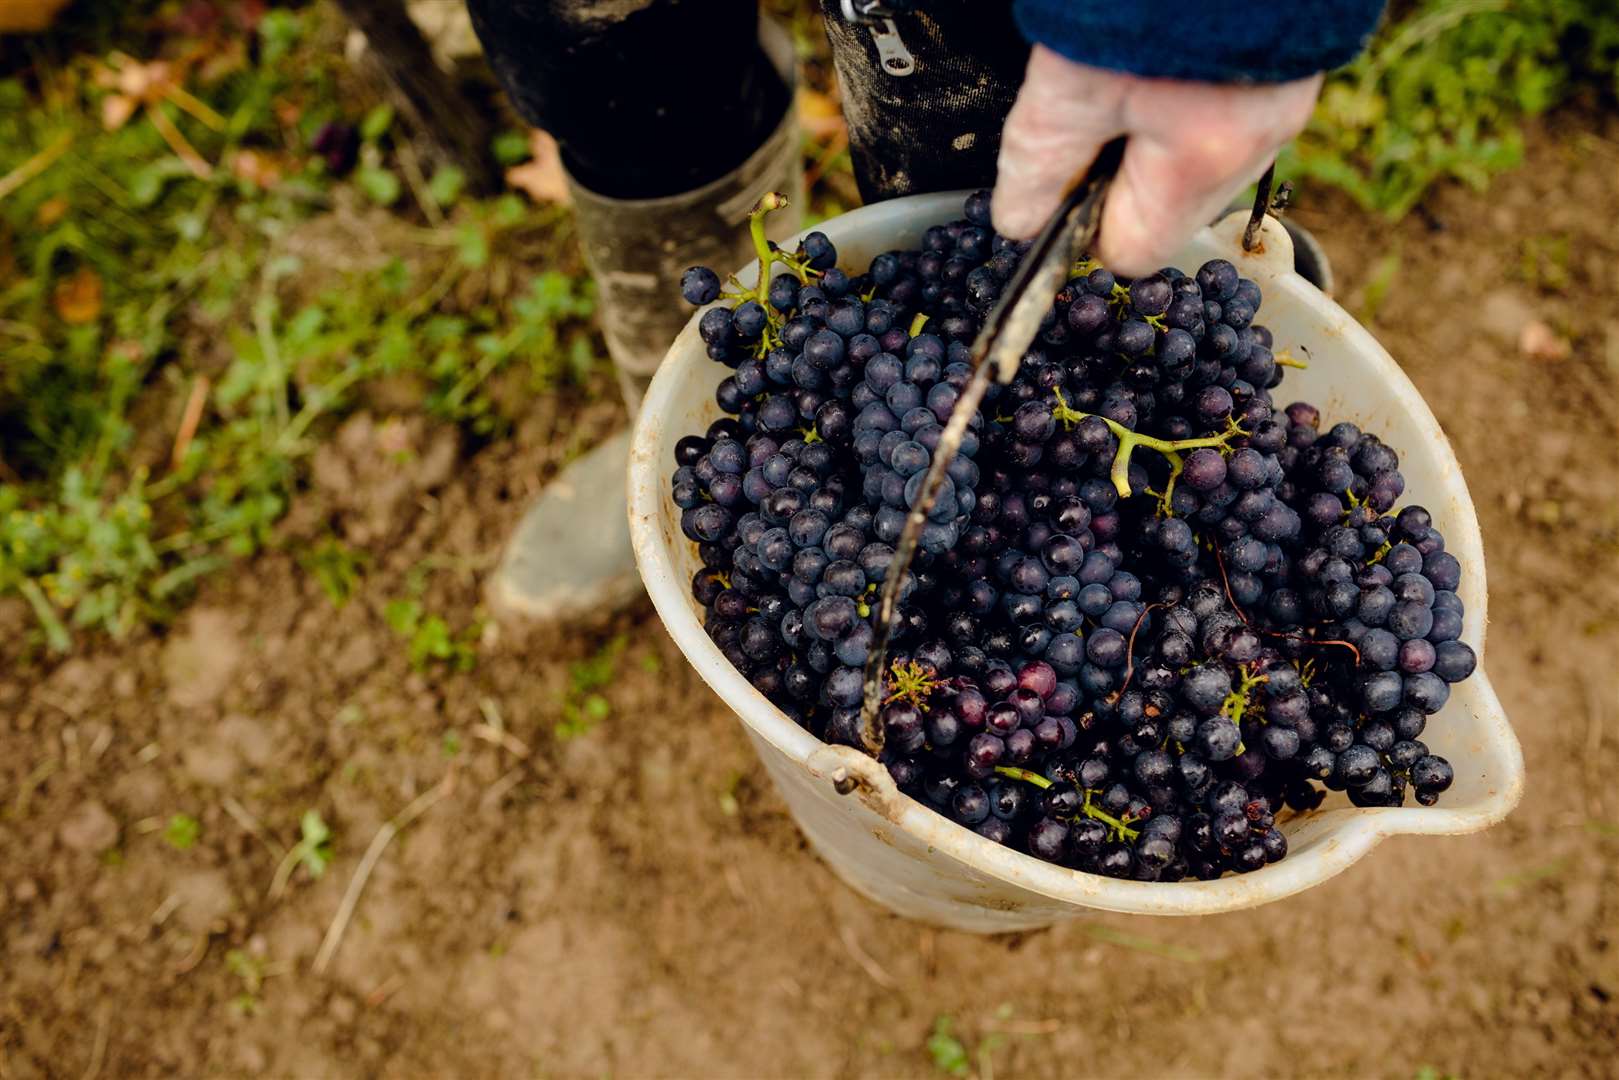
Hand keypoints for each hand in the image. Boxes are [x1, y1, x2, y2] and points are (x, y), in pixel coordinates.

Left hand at [992, 46, 1322, 275]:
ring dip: (1158, 125)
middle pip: (1171, 204)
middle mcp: (1259, 139)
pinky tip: (1170, 45)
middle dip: (1122, 168)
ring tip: (1132, 63)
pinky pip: (1231, 104)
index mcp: (1202, 160)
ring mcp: (1285, 96)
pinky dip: (1193, 87)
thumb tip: (1021, 223)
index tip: (1060, 178)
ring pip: (1201, 153)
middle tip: (1095, 100)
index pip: (1133, 250)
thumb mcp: (1069, 85)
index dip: (1084, 223)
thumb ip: (1041, 163)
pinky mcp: (1291, 57)